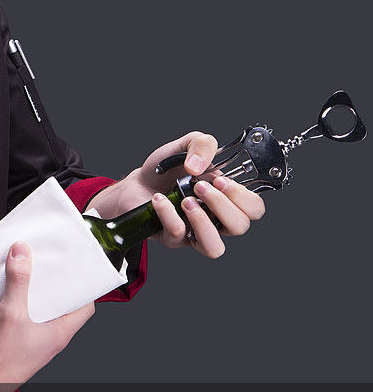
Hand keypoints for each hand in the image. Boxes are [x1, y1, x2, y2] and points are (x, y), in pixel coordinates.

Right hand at [0, 242, 93, 391]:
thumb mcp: (10, 313)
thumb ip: (17, 281)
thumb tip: (22, 252)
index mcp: (58, 335)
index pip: (85, 309)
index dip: (83, 288)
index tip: (76, 269)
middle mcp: (48, 341)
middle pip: (60, 307)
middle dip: (53, 285)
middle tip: (45, 264)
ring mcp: (31, 344)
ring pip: (39, 313)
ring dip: (33, 294)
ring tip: (24, 272)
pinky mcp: (14, 345)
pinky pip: (21, 319)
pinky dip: (17, 304)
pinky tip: (4, 292)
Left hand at [94, 131, 265, 258]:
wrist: (137, 183)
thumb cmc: (166, 170)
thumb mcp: (186, 145)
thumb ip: (202, 144)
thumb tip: (200, 166)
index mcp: (227, 197)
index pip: (254, 209)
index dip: (243, 197)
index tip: (221, 180)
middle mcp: (216, 218)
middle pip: (239, 227)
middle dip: (222, 204)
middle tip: (200, 186)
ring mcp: (195, 232)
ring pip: (215, 247)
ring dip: (202, 221)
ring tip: (186, 200)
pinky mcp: (173, 239)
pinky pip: (178, 234)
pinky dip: (168, 213)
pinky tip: (159, 199)